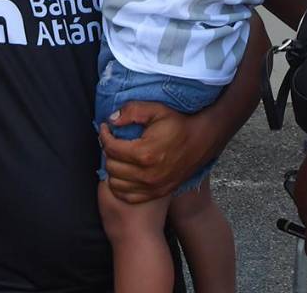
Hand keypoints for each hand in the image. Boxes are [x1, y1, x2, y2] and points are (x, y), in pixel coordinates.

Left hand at [100, 101, 215, 202]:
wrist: (201, 140)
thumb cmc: (178, 124)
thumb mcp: (156, 109)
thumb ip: (131, 111)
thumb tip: (111, 120)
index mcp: (144, 153)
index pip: (111, 147)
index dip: (104, 135)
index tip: (106, 128)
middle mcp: (146, 174)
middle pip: (111, 166)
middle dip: (108, 151)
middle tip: (113, 141)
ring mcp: (152, 187)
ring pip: (116, 183)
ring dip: (113, 168)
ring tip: (119, 156)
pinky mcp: (157, 193)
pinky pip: (127, 196)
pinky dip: (120, 186)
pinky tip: (124, 173)